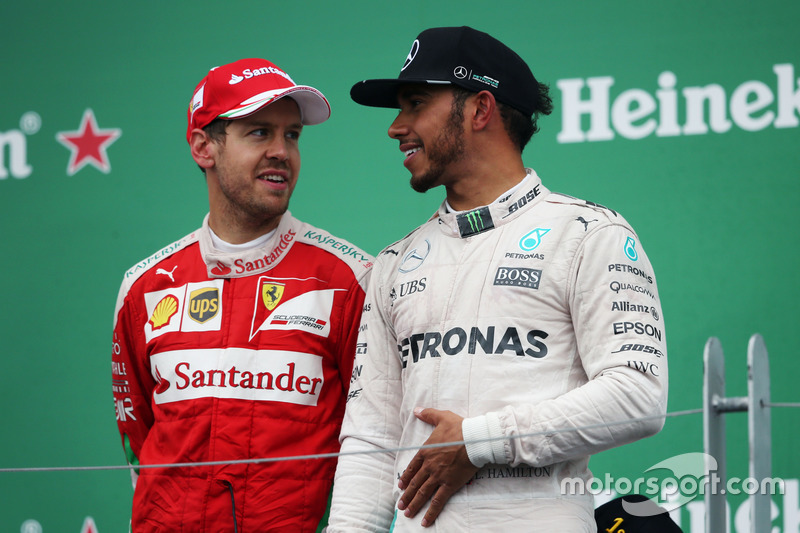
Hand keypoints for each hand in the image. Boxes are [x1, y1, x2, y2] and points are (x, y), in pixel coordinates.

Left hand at [397, 407, 479, 526]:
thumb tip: (417, 410)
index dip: (406, 477)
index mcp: (426, 451)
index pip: (412, 467)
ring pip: (422, 493)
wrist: (474, 439)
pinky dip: (431, 512)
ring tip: (407, 513)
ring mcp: (438, 476)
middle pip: (415, 483)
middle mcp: (429, 465)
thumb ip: (428, 414)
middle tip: (400, 505)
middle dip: (406, 495)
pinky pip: (438, 501)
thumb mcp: (441, 417)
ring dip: (413, 504)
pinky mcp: (449, 485)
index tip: (400, 486)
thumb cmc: (459, 427)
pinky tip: (425, 521)